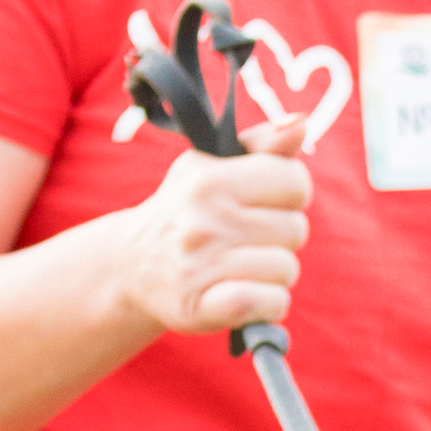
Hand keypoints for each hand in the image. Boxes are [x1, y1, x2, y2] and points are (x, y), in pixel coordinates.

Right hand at [113, 114, 311, 336]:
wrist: (129, 266)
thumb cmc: (186, 211)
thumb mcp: (212, 168)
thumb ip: (263, 146)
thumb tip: (301, 124)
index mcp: (209, 179)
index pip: (294, 181)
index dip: (291, 194)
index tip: (268, 202)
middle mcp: (203, 219)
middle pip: (296, 229)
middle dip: (281, 237)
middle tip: (248, 239)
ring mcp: (200, 265)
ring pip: (286, 269)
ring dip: (274, 274)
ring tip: (243, 267)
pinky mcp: (202, 306)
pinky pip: (272, 302)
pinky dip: (270, 305)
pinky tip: (248, 296)